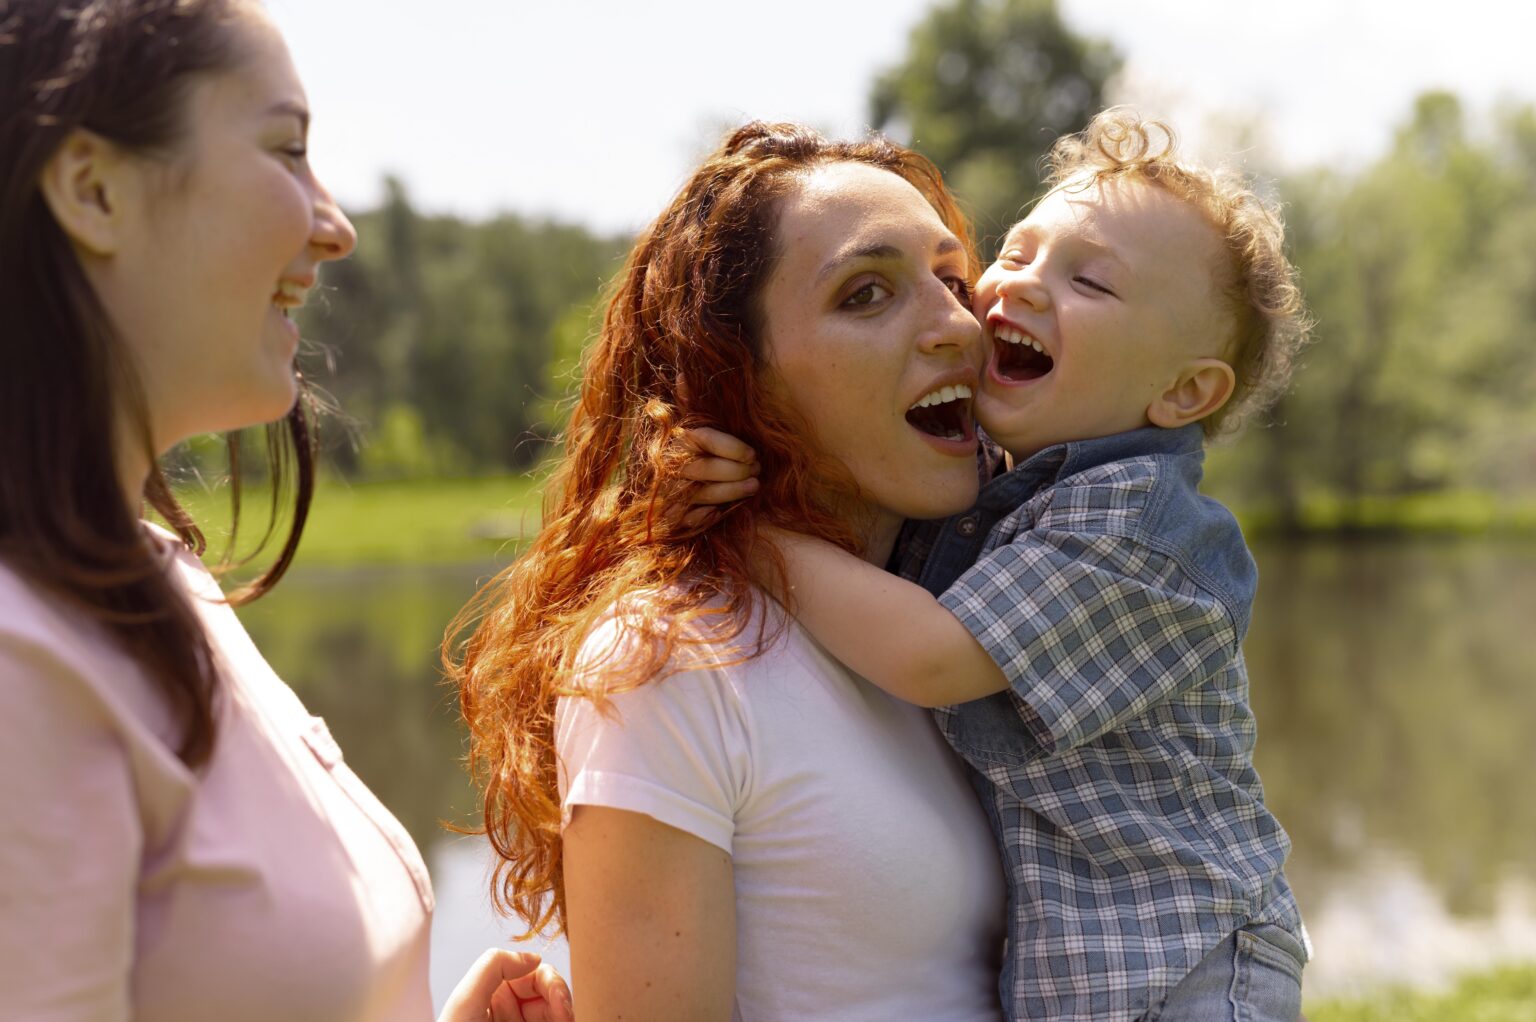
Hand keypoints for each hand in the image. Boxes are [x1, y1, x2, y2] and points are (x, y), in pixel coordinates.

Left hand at [437, 948, 573, 1021]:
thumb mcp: (465, 1002)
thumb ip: (494, 966)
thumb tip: (534, 957)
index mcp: (492, 992)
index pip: (533, 973)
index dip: (551, 981)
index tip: (559, 1001)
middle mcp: (509, 1009)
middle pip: (549, 991)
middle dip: (562, 999)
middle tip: (566, 1017)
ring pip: (557, 1012)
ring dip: (566, 1014)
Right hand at [672, 427, 758, 527]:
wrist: (685, 484)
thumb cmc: (714, 458)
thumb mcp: (718, 444)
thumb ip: (729, 445)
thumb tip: (751, 457)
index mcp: (684, 440)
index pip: (707, 440)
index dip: (733, 448)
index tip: (752, 455)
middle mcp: (672, 463)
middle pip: (705, 468)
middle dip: (736, 471)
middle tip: (756, 471)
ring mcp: (669, 488)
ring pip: (701, 492)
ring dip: (731, 491)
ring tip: (753, 486)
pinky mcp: (669, 512)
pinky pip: (684, 518)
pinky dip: (701, 517)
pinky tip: (718, 512)